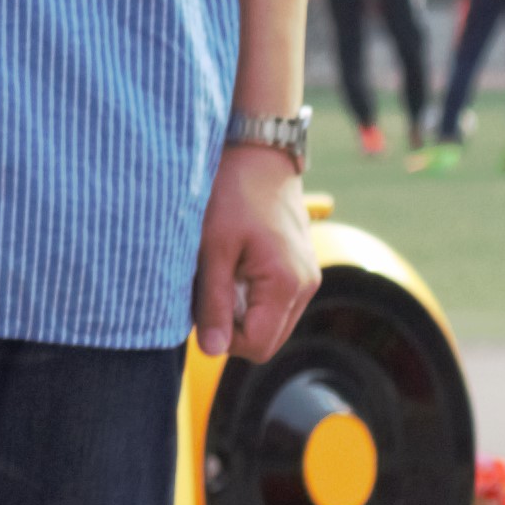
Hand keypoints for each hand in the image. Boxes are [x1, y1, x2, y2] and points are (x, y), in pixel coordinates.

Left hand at [195, 143, 317, 360]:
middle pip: (266, 339)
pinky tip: (231, 267)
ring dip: (240, 310)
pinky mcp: (300, 268)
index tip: (198, 309)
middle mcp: (306, 286)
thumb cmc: (231, 195)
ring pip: (270, 321)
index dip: (222, 339)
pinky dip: (250, 295)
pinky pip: (274, 301)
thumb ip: (214, 302)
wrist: (259, 154)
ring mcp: (306, 277)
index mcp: (287, 285)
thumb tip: (212, 350)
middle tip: (205, 291)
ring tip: (219, 274)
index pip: (256, 346)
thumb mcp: (212, 248)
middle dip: (231, 327)